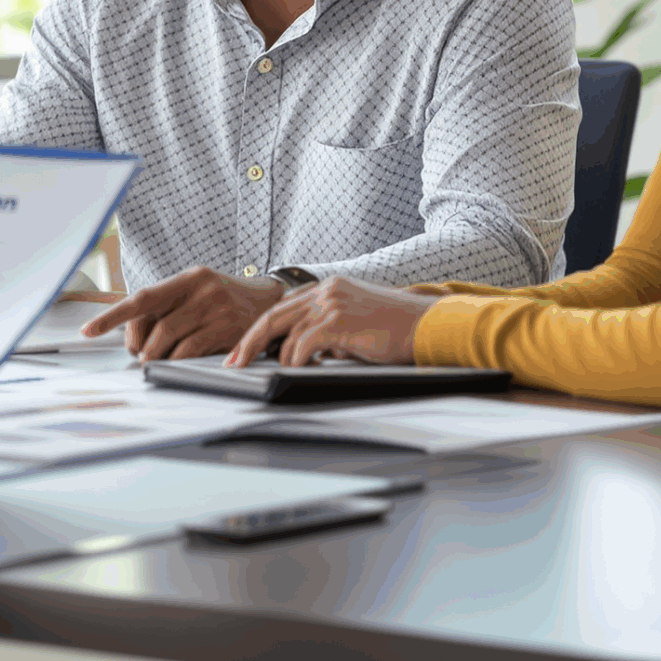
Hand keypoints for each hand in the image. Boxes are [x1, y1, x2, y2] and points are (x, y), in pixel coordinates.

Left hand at [79, 266, 287, 360]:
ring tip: (154, 360)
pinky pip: (190, 351)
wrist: (269, 301)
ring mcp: (216, 309)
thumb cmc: (222, 299)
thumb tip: (132, 339)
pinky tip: (176, 362)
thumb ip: (166, 308)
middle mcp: (201, 289)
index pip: (142, 297)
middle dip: (140, 344)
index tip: (88, 330)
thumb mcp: (195, 293)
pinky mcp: (228, 330)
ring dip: (156, 355)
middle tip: (138, 354)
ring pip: (170, 339)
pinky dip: (176, 360)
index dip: (112, 316)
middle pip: (155, 323)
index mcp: (188, 278)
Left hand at [225, 275, 442, 367]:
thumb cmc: (396, 330)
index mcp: (327, 288)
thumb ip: (327, 332)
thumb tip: (303, 354)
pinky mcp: (339, 321)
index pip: (282, 308)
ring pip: (285, 334)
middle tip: (233, 364)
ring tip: (280, 373)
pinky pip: (303, 345)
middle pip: (271, 317)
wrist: (428, 325)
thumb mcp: (355, 323)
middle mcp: (325, 290)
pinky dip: (296, 361)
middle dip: (248, 343)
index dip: (259, 331)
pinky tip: (301, 370)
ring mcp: (331, 303)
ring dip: (281, 359)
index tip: (243, 350)